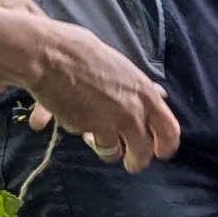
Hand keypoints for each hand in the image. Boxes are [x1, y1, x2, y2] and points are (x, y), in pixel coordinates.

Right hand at [17, 20, 178, 171]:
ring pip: (113, 152)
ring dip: (106, 150)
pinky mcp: (86, 130)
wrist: (48, 55)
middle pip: (143, 151)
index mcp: (146, 94)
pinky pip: (86, 139)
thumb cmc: (82, 52)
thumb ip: (139, 87)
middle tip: (130, 164)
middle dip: (136, 161)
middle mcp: (133, 112)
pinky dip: (78, 132)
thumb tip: (160, 94)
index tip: (160, 153)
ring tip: (95, 140)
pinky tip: (69, 117)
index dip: (166, 146)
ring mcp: (110, 123)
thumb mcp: (121, 67)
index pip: (169, 130)